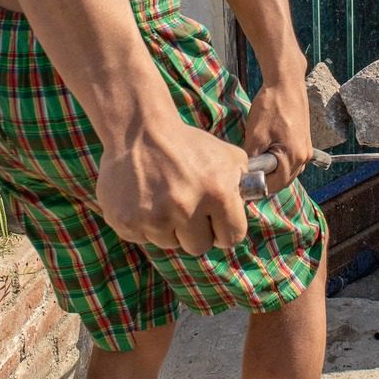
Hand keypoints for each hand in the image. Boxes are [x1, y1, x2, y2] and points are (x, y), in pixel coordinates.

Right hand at [96, 97, 250, 254]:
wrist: (139, 131)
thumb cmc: (188, 145)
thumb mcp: (229, 156)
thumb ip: (245, 184)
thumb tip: (252, 204)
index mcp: (217, 193)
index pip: (231, 238)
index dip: (225, 229)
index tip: (216, 220)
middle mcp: (185, 208)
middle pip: (199, 247)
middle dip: (195, 231)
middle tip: (186, 206)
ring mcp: (153, 217)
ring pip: (169, 244)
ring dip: (169, 227)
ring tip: (163, 197)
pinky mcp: (126, 222)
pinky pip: (143, 238)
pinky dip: (145, 224)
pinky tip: (145, 198)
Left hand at [243, 75, 313, 194]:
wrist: (286, 82)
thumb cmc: (271, 106)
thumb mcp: (255, 134)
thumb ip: (252, 159)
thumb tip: (244, 174)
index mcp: (295, 157)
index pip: (275, 186)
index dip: (257, 187)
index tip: (242, 184)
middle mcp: (305, 156)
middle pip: (283, 181)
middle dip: (265, 181)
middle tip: (246, 176)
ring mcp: (306, 149)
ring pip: (287, 171)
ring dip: (272, 172)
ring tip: (254, 165)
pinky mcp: (304, 142)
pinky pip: (291, 160)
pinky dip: (278, 162)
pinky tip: (265, 154)